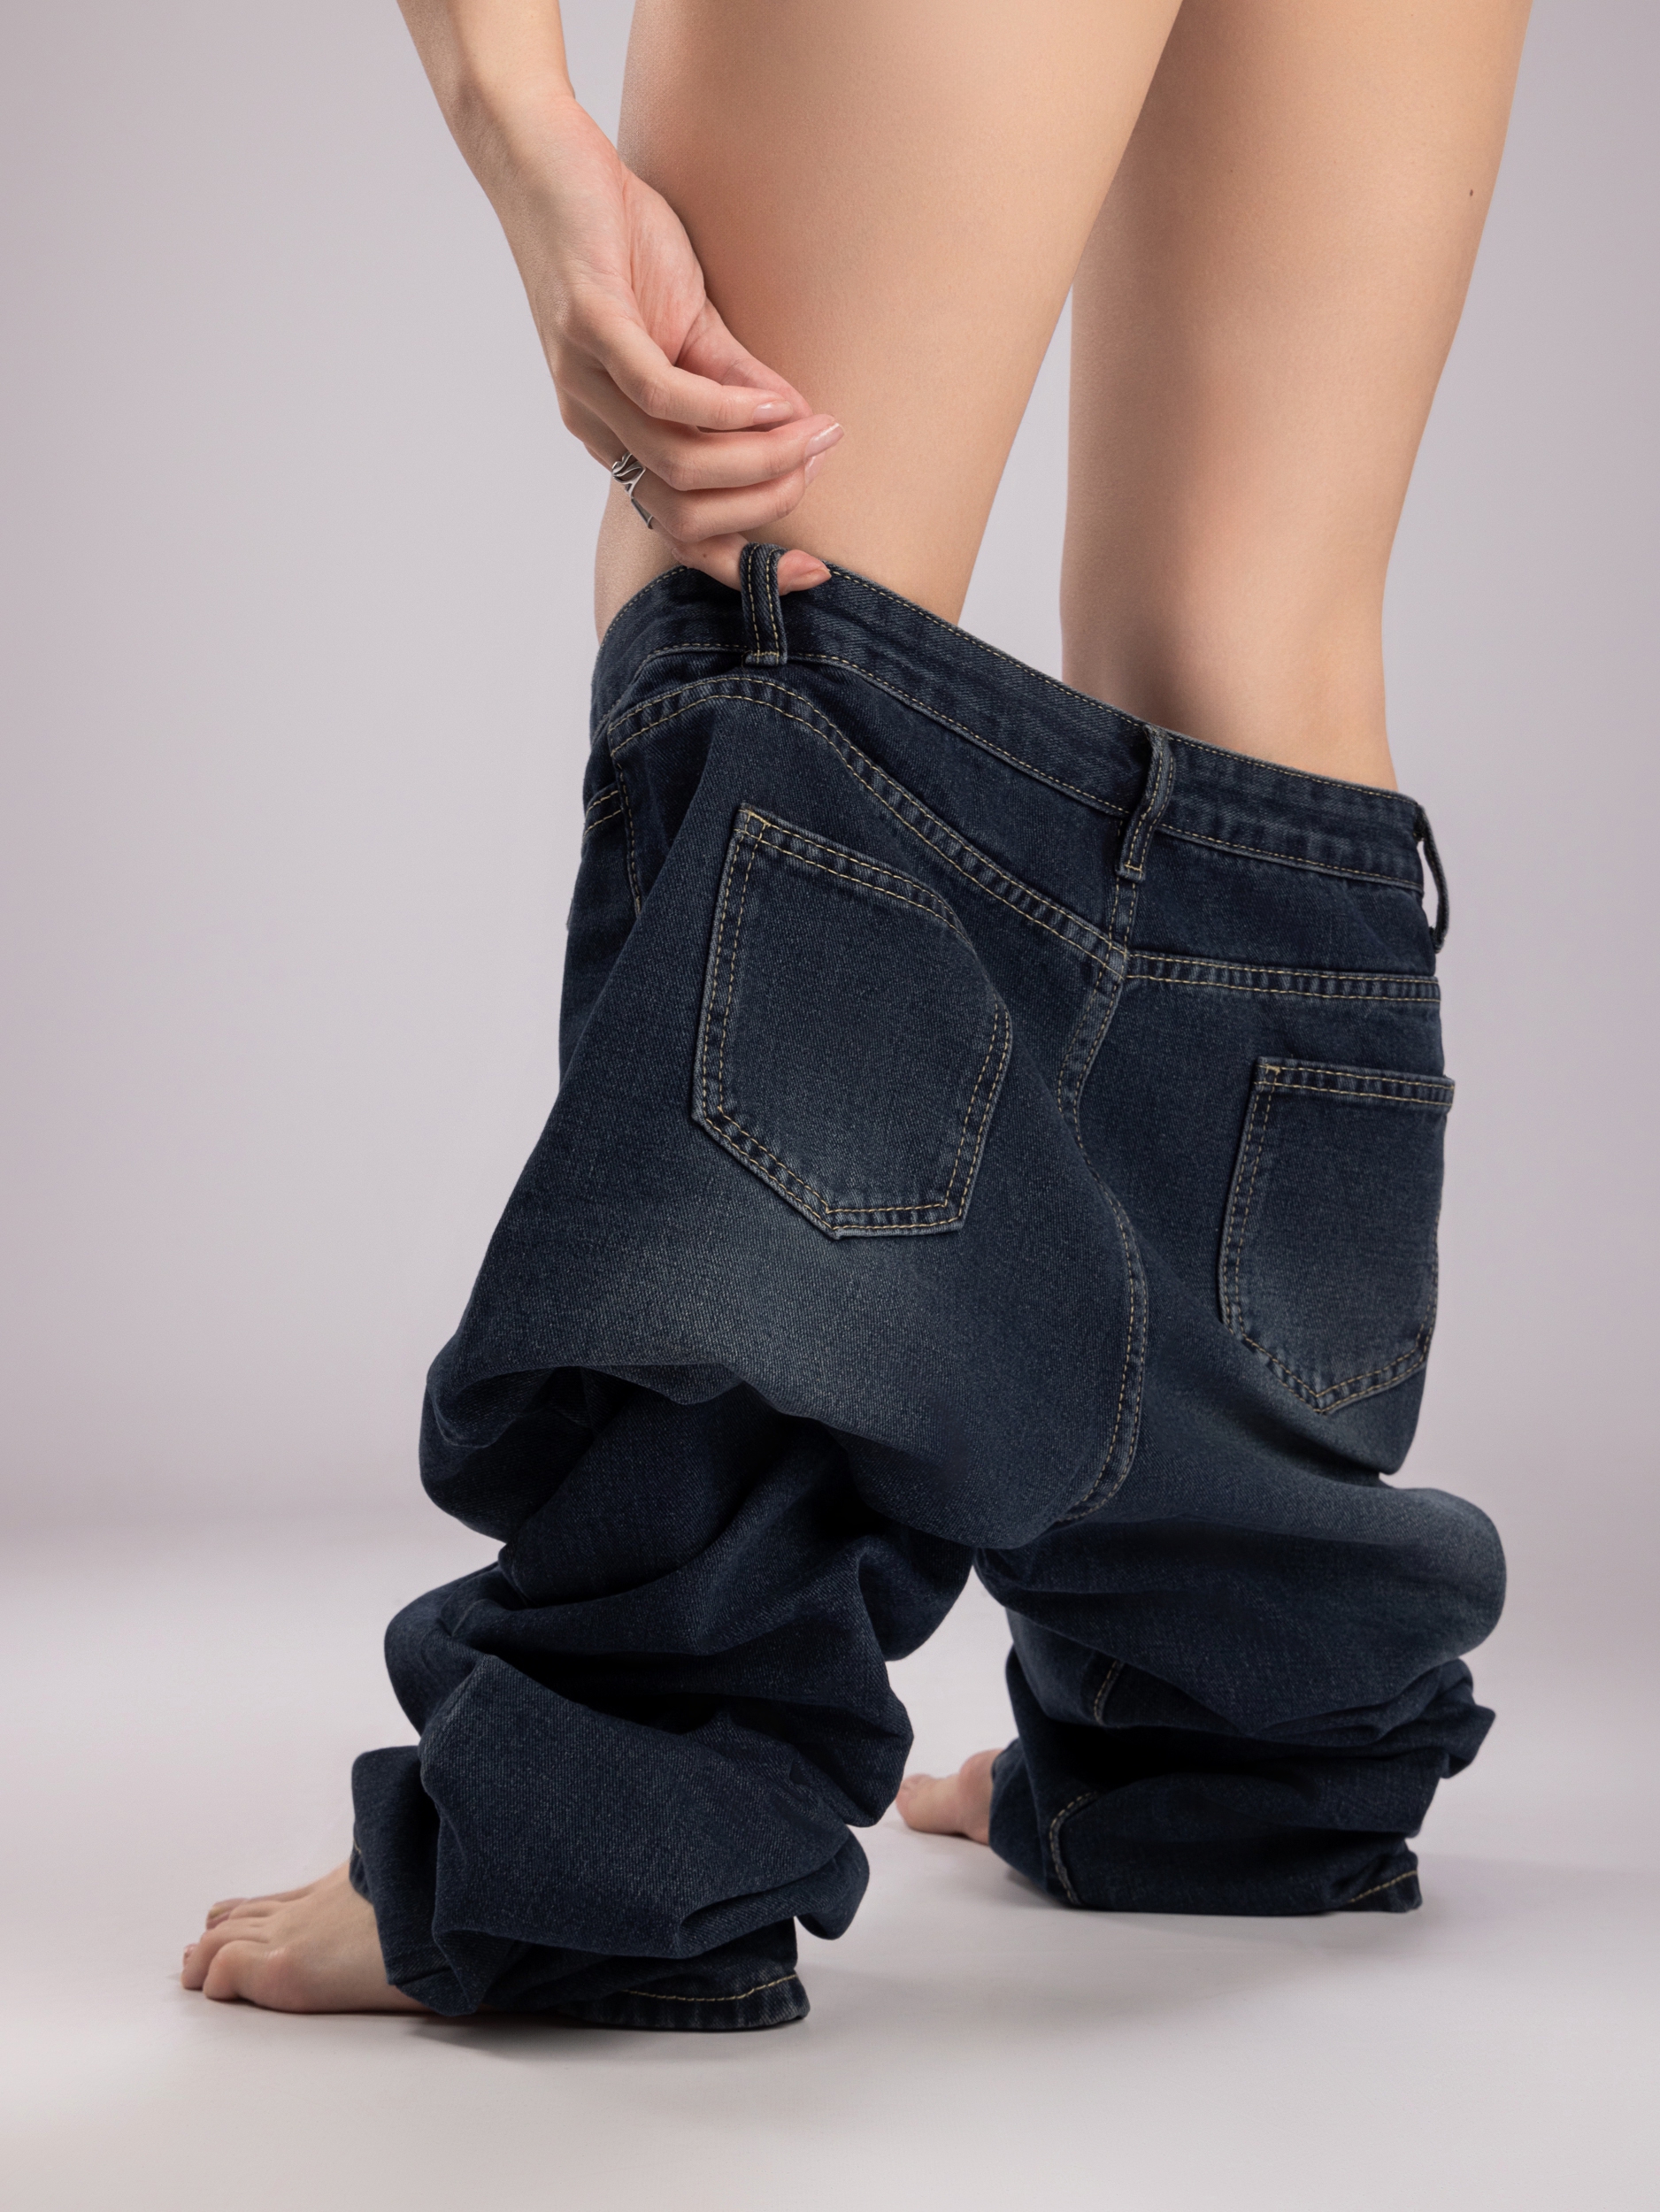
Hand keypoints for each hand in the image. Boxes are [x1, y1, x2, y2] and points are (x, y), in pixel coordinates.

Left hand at [481, 96, 838, 591]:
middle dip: (766, 497)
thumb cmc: (616, 238)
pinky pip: (661, 392)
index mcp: (617, 435)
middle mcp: (594, 423)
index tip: (816, 570)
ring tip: (811, 429)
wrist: (544, 160)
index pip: (681, 530)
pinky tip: (774, 397)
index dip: (745, 565)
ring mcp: (585, 379)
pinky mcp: (588, 326)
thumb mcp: (693, 321)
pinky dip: (725, 406)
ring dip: (759, 454)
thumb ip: (739, 382)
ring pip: (678, 461)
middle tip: (819, 457)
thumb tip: (802, 426)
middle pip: (686, 509)